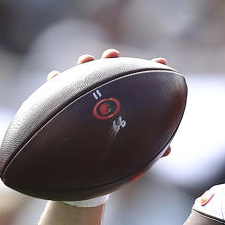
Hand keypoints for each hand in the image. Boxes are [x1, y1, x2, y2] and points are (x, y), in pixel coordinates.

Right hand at [47, 49, 171, 156]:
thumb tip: (168, 150)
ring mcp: (84, 100)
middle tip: (113, 54)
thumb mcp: (133, 152)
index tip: (161, 62)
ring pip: (83, 77)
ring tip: (85, 60)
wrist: (85, 170)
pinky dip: (56, 82)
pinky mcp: (64, 106)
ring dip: (85, 65)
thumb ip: (151, 148)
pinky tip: (55, 76)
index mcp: (124, 105)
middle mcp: (104, 99)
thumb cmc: (115, 159)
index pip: (139, 84)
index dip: (150, 71)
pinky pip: (56, 91)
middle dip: (111, 61)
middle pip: (109, 74)